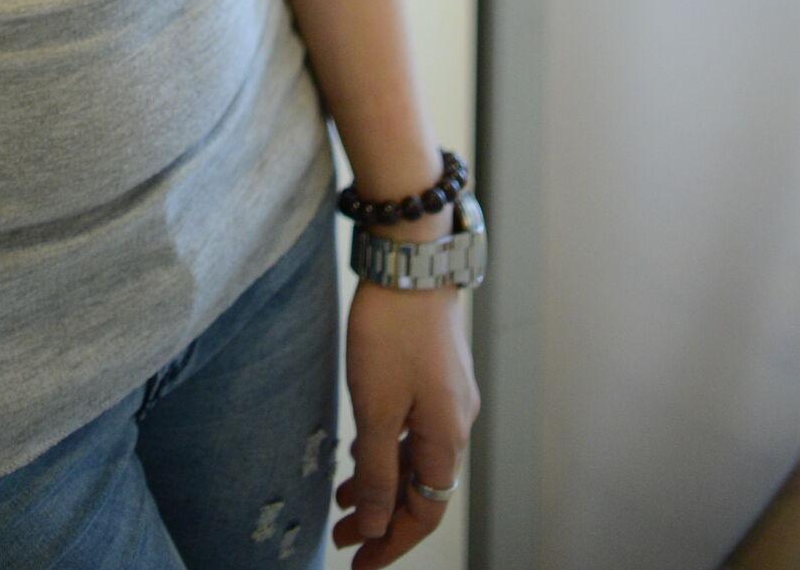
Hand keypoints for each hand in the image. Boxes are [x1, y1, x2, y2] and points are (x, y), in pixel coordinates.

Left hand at [332, 279, 479, 562]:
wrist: (411, 260)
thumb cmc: (392, 331)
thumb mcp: (377, 408)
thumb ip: (380, 471)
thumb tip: (381, 524)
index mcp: (447, 438)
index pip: (425, 512)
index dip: (392, 542)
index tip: (359, 562)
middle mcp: (456, 422)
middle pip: (422, 489)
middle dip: (383, 518)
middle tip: (344, 537)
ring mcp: (448, 396)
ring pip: (416, 457)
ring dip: (382, 483)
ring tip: (344, 502)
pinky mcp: (435, 372)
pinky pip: (414, 428)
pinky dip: (388, 448)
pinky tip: (362, 450)